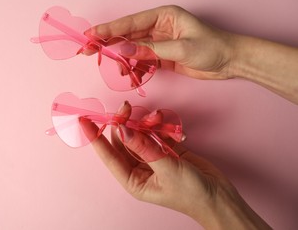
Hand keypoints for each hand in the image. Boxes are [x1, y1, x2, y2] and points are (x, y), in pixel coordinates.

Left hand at [80, 101, 271, 228]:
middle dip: (123, 123)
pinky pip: (155, 133)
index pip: (109, 155)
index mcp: (133, 179)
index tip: (84, 121)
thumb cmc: (191, 193)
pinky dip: (157, 125)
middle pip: (123, 140)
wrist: (219, 197)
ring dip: (144, 123)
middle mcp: (139, 168)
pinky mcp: (166, 149)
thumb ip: (145, 147)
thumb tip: (123, 130)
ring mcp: (152, 158)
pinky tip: (163, 122)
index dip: (95, 138)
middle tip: (126, 108)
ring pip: (139, 134)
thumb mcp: (166, 169)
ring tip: (155, 118)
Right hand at [86, 5, 235, 79]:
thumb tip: (123, 52)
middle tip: (87, 50)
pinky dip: (135, 69)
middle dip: (107, 44)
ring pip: (132, 50)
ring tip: (119, 71)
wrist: (230, 61)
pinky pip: (142, 61)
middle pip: (126, 35)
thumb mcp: (181, 49)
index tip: (90, 34)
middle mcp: (158, 26)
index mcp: (163, 16)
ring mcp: (158, 42)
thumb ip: (151, 51)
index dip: (108, 29)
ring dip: (123, 61)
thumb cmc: (212, 48)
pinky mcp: (161, 56)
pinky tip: (131, 76)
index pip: (130, 23)